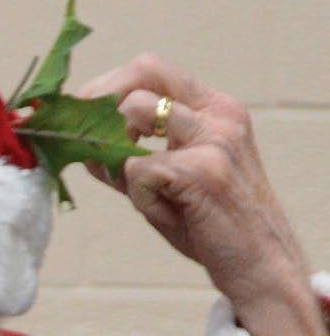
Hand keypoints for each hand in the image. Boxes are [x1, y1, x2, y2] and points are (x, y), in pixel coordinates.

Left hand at [78, 54, 329, 335]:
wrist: (260, 266)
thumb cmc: (210, 225)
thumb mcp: (172, 178)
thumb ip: (132, 154)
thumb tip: (76, 140)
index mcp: (215, 108)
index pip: (150, 70)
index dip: (104, 87)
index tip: (75, 116)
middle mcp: (218, 113)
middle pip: (141, 73)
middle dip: (97, 100)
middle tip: (76, 135)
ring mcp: (214, 138)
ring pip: (132, 112)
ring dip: (113, 149)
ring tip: (129, 184)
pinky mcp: (204, 171)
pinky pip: (137, 169)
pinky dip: (136, 194)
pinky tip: (162, 211)